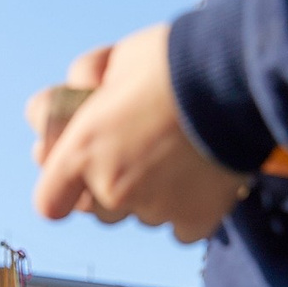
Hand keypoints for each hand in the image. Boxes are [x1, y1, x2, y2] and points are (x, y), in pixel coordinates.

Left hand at [29, 23, 250, 243]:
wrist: (239, 72)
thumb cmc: (173, 59)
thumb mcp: (114, 58)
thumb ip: (77, 88)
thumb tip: (47, 110)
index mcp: (82, 151)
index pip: (49, 203)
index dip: (61, 190)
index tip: (74, 174)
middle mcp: (112, 188)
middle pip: (99, 211)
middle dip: (109, 186)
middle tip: (137, 152)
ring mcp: (155, 208)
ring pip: (142, 216)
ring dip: (150, 196)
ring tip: (176, 156)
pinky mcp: (197, 219)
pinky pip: (181, 228)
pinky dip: (188, 209)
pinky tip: (199, 178)